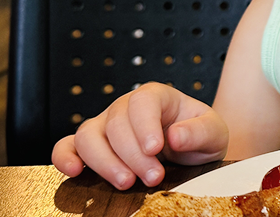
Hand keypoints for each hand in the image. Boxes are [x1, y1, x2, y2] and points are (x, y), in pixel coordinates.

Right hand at [52, 82, 228, 188]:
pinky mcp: (92, 146)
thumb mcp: (213, 133)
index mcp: (156, 96)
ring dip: (104, 162)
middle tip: (153, 177)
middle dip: (133, 155)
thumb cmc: (199, 137)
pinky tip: (73, 171)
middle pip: (116, 123)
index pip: (143, 102)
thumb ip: (199, 132)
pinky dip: (65, 158)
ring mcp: (105, 125)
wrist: (191, 151)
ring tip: (126, 182)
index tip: (155, 149)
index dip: (145, 125)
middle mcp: (126, 107)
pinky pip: (67, 146)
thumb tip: (175, 136)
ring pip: (89, 135)